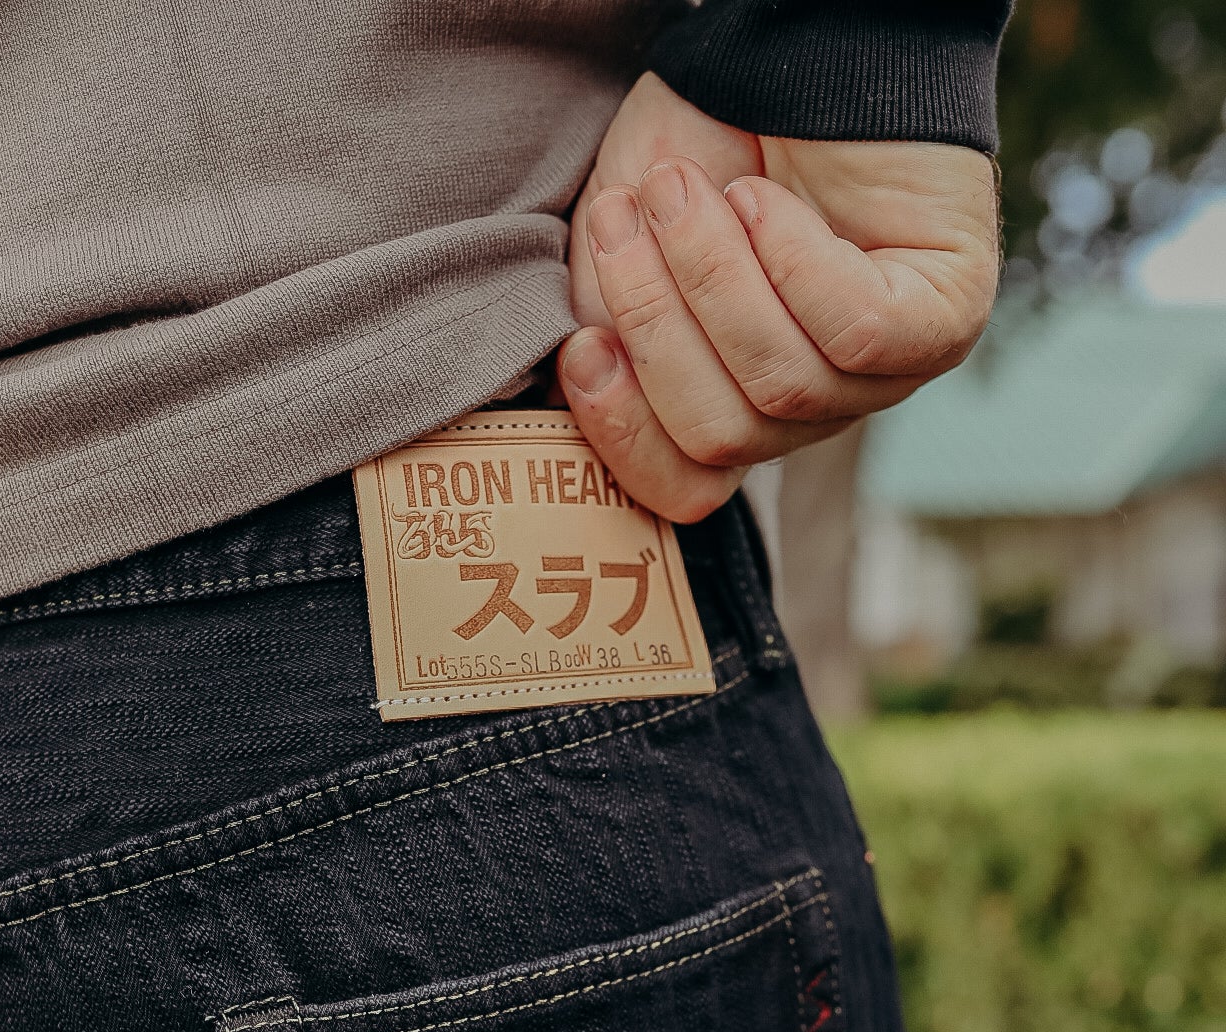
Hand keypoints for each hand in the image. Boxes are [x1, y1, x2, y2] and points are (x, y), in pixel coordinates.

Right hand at [557, 72, 999, 520]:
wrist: (793, 45)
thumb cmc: (704, 148)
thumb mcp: (620, 253)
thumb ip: (606, 343)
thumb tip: (592, 399)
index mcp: (738, 408)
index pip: (689, 488)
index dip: (626, 436)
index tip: (584, 347)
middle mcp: (813, 410)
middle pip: (725, 435)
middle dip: (658, 325)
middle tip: (629, 216)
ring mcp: (885, 375)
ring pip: (783, 384)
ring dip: (715, 277)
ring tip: (684, 191)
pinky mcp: (944, 320)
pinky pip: (855, 335)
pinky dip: (793, 263)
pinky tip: (762, 200)